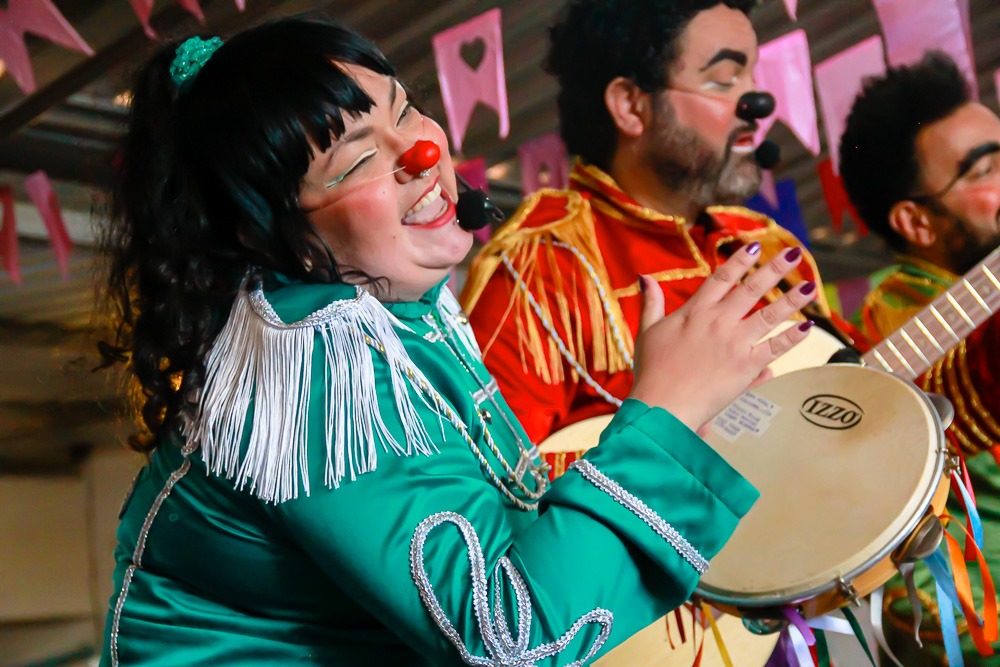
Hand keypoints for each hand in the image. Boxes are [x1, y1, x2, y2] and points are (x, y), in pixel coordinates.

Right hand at [628, 243, 817, 430]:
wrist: (662, 405)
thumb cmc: (650, 371)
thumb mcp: (646, 331)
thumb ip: (651, 303)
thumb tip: (645, 277)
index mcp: (695, 311)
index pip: (721, 277)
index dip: (739, 261)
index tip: (754, 246)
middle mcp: (718, 321)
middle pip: (752, 288)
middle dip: (775, 268)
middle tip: (794, 254)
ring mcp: (734, 343)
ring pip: (770, 315)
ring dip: (792, 299)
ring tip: (810, 286)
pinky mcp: (746, 366)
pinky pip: (775, 347)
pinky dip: (791, 337)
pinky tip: (806, 326)